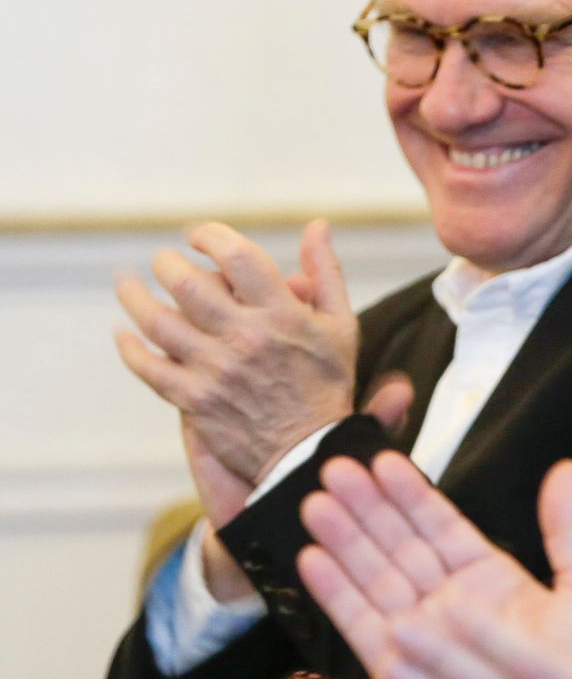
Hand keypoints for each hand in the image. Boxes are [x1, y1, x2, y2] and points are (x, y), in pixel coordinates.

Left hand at [116, 219, 359, 484]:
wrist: (311, 452)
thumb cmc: (326, 385)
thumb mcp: (340, 325)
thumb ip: (325, 273)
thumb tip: (317, 226)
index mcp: (284, 315)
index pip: (238, 257)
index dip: (210, 235)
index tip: (199, 235)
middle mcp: (247, 338)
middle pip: (187, 282)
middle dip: (166, 263)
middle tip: (163, 261)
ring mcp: (217, 370)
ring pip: (157, 321)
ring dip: (134, 296)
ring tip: (127, 284)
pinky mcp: (195, 399)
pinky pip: (147, 367)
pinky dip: (128, 348)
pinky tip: (123, 335)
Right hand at [297, 454, 571, 678]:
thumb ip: (569, 530)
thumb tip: (565, 470)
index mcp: (491, 578)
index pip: (442, 527)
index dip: (411, 495)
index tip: (383, 461)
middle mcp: (450, 602)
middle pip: (399, 545)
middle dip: (366, 509)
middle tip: (335, 470)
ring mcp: (423, 634)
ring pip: (375, 577)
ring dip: (344, 542)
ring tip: (315, 504)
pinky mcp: (401, 669)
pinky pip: (362, 625)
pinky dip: (336, 595)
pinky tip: (312, 560)